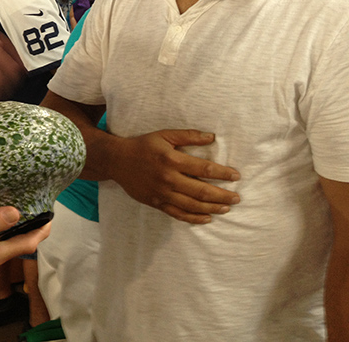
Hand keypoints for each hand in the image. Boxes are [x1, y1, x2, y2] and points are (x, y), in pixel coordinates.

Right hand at [109, 129, 240, 223]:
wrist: (117, 160)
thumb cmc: (143, 145)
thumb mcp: (164, 135)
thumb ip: (188, 136)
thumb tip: (212, 137)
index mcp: (172, 160)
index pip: (204, 169)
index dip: (223, 174)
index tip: (236, 176)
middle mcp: (168, 178)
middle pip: (201, 191)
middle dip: (223, 196)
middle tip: (237, 197)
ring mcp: (162, 193)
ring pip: (192, 205)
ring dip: (212, 208)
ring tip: (226, 208)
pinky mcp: (156, 202)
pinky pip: (178, 214)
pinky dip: (193, 218)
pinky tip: (206, 218)